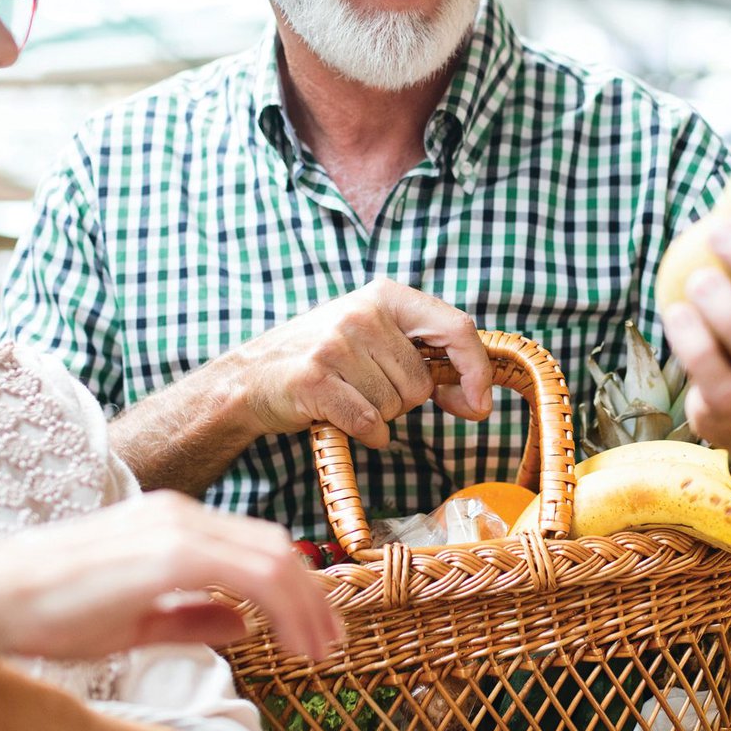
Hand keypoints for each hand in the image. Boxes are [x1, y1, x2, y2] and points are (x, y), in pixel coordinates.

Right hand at [0, 492, 342, 661]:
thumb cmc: (50, 613)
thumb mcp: (135, 618)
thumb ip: (191, 617)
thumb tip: (243, 625)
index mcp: (172, 524)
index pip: (257, 548)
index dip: (297, 591)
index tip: (317, 633)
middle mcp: (181, 515)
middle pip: (277, 549)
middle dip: (314, 600)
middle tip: (333, 645)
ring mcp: (177, 529)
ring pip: (275, 559)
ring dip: (308, 608)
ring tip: (321, 652)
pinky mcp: (170, 554)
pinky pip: (252, 574)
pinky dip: (285, 609)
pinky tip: (294, 645)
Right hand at [230, 279, 493, 448]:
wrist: (251, 377)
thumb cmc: (324, 360)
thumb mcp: (374, 337)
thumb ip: (425, 356)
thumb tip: (478, 400)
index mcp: (386, 296)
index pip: (456, 327)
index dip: (476, 370)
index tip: (480, 404)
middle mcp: (362, 313)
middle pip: (422, 382)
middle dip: (403, 401)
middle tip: (366, 390)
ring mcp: (336, 344)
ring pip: (395, 407)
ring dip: (378, 417)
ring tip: (347, 397)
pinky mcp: (315, 379)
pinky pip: (369, 423)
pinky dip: (365, 434)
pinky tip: (343, 421)